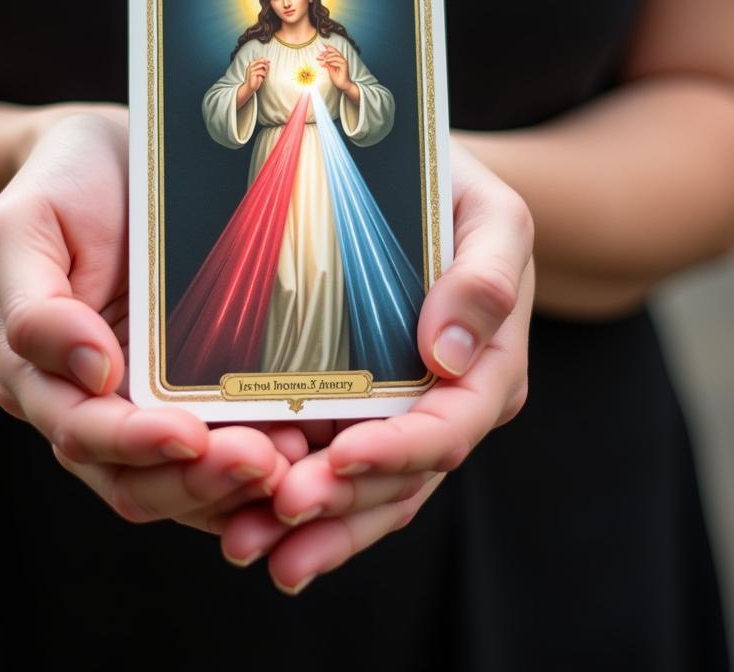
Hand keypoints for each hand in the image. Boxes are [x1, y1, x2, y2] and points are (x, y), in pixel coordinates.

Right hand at [0, 111, 294, 531]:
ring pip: (189, 479)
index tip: (187, 436)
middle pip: (140, 480)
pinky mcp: (201, 385)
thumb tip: (89, 372)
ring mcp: (152, 399)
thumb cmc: (63, 183)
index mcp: (41, 377)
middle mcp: (97, 402)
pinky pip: (230, 440)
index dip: (135, 445)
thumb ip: (35, 306)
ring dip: (238, 487)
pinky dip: (265, 461)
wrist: (113, 154)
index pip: (84, 435)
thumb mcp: (25, 225)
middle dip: (200, 483)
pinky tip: (308, 448)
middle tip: (263, 463)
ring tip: (297, 465)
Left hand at [218, 139, 534, 591]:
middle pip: (397, 480)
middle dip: (339, 507)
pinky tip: (241, 523)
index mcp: (485, 371)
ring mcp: (394, 417)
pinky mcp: (350, 411)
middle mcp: (441, 409)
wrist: (422, 188)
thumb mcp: (492, 219)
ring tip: (247, 545)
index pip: (446, 429)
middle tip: (275, 517)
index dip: (395, 453)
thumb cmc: (462, 197)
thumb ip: (485, 280)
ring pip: (360, 493)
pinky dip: (291, 503)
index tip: (338, 459)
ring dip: (309, 528)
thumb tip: (447, 358)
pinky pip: (326, 468)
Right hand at [239, 58, 269, 102]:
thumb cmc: (255, 79)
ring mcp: (251, 69)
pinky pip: (261, 72)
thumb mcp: (259, 71)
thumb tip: (268, 62)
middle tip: (266, 71)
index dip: (265, 61)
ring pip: (262, 66)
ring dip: (265, 71)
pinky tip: (262, 78)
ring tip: (264, 75)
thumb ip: (263, 66)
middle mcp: (251, 65)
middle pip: (262, 61)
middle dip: (266, 65)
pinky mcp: (253, 73)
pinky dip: (263, 75)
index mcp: (251, 64)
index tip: (268, 63)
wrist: (250, 87)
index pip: (260, 59)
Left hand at [316, 45, 353, 94]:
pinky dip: (333, 62)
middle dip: (327, 53)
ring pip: (337, 56)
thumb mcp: (330, 70)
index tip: (322, 46)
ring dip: (329, 57)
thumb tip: (321, 61)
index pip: (333, 51)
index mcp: (338, 59)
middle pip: (335, 52)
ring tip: (324, 60)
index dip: (328, 48)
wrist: (343, 85)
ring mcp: (343, 63)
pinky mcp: (345, 66)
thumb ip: (327, 64)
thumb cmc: (337, 78)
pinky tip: (328, 64)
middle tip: (320, 56)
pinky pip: (339, 62)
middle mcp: (341, 60)